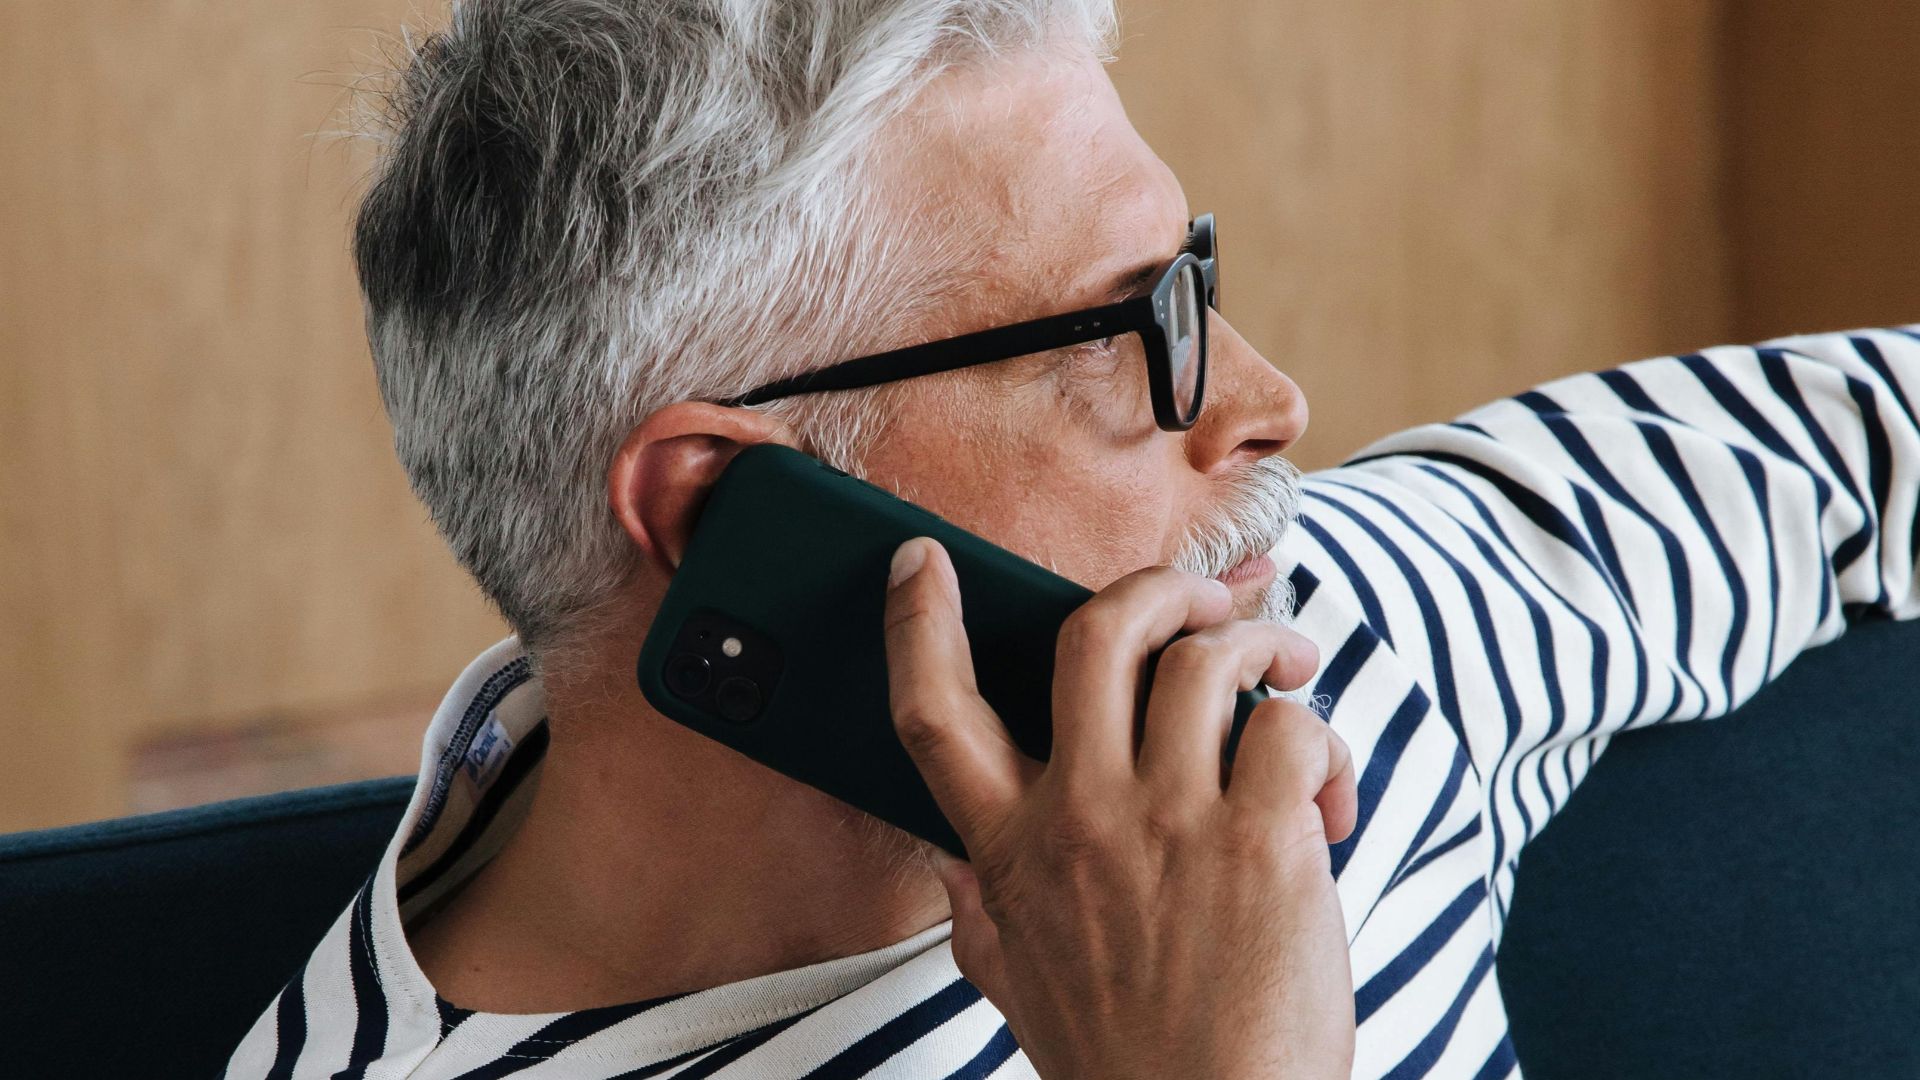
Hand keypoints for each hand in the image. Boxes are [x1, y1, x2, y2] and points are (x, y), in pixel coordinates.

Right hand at [883, 537, 1357, 1079]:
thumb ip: (978, 911)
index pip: (933, 713)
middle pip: (1095, 635)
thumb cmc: (1126, 1066)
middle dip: (1157, 587)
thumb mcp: (1015, 986)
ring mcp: (1169, 825)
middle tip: (1200, 600)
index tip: (920, 561)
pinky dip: (1319, 742)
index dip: (917, 621)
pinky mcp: (1261, 844)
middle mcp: (1079, 820)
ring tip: (1289, 670)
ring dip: (1258, 644)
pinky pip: (1290, 730)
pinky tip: (1327, 795)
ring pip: (1204, 659)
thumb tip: (949, 860)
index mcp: (1010, 853)